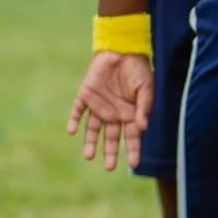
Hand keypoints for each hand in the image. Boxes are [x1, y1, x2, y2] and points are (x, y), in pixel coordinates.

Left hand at [67, 52, 153, 171]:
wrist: (122, 49)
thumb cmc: (138, 69)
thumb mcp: (146, 88)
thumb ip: (144, 108)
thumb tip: (142, 128)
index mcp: (129, 114)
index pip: (132, 137)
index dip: (134, 150)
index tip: (135, 164)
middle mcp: (113, 113)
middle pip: (111, 138)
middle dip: (111, 153)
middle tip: (109, 167)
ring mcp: (98, 106)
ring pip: (93, 129)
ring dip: (90, 142)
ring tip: (88, 156)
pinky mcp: (85, 95)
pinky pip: (78, 110)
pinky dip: (74, 120)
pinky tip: (72, 130)